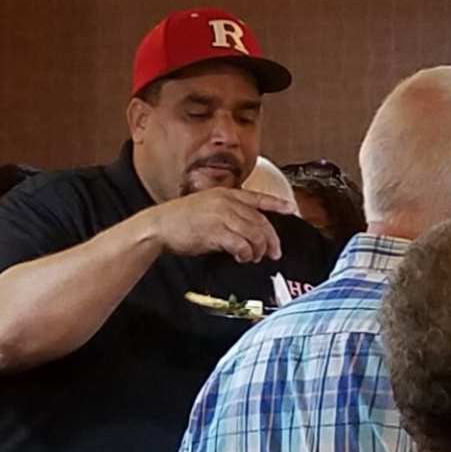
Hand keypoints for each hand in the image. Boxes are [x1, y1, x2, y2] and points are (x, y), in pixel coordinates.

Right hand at [140, 183, 285, 266]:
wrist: (159, 225)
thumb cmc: (181, 220)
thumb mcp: (207, 208)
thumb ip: (228, 215)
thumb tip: (247, 232)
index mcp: (225, 194)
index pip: (257, 197)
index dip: (276, 203)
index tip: (291, 208)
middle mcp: (226, 202)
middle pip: (260, 221)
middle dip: (271, 239)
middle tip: (274, 252)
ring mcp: (221, 216)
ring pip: (254, 234)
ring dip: (258, 249)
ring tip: (254, 257)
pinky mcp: (215, 231)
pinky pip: (241, 245)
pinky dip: (245, 254)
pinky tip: (242, 258)